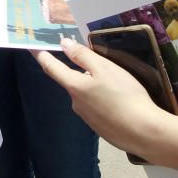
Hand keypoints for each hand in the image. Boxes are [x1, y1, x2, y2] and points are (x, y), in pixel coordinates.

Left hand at [34, 38, 168, 154]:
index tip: (32, 47)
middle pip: (73, 82)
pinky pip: (98, 109)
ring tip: (119, 87)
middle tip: (104, 68)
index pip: (51, 68)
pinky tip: (122, 103)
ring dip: (96, 88)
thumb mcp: (105, 68)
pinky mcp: (100, 128)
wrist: (145, 132)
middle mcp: (76, 103)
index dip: (41, 55)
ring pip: (87, 96)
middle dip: (83, 73)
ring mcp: (87, 118)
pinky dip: (105, 102)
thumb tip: (64, 44)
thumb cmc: (124, 95)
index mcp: (74, 86)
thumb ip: (83, 56)